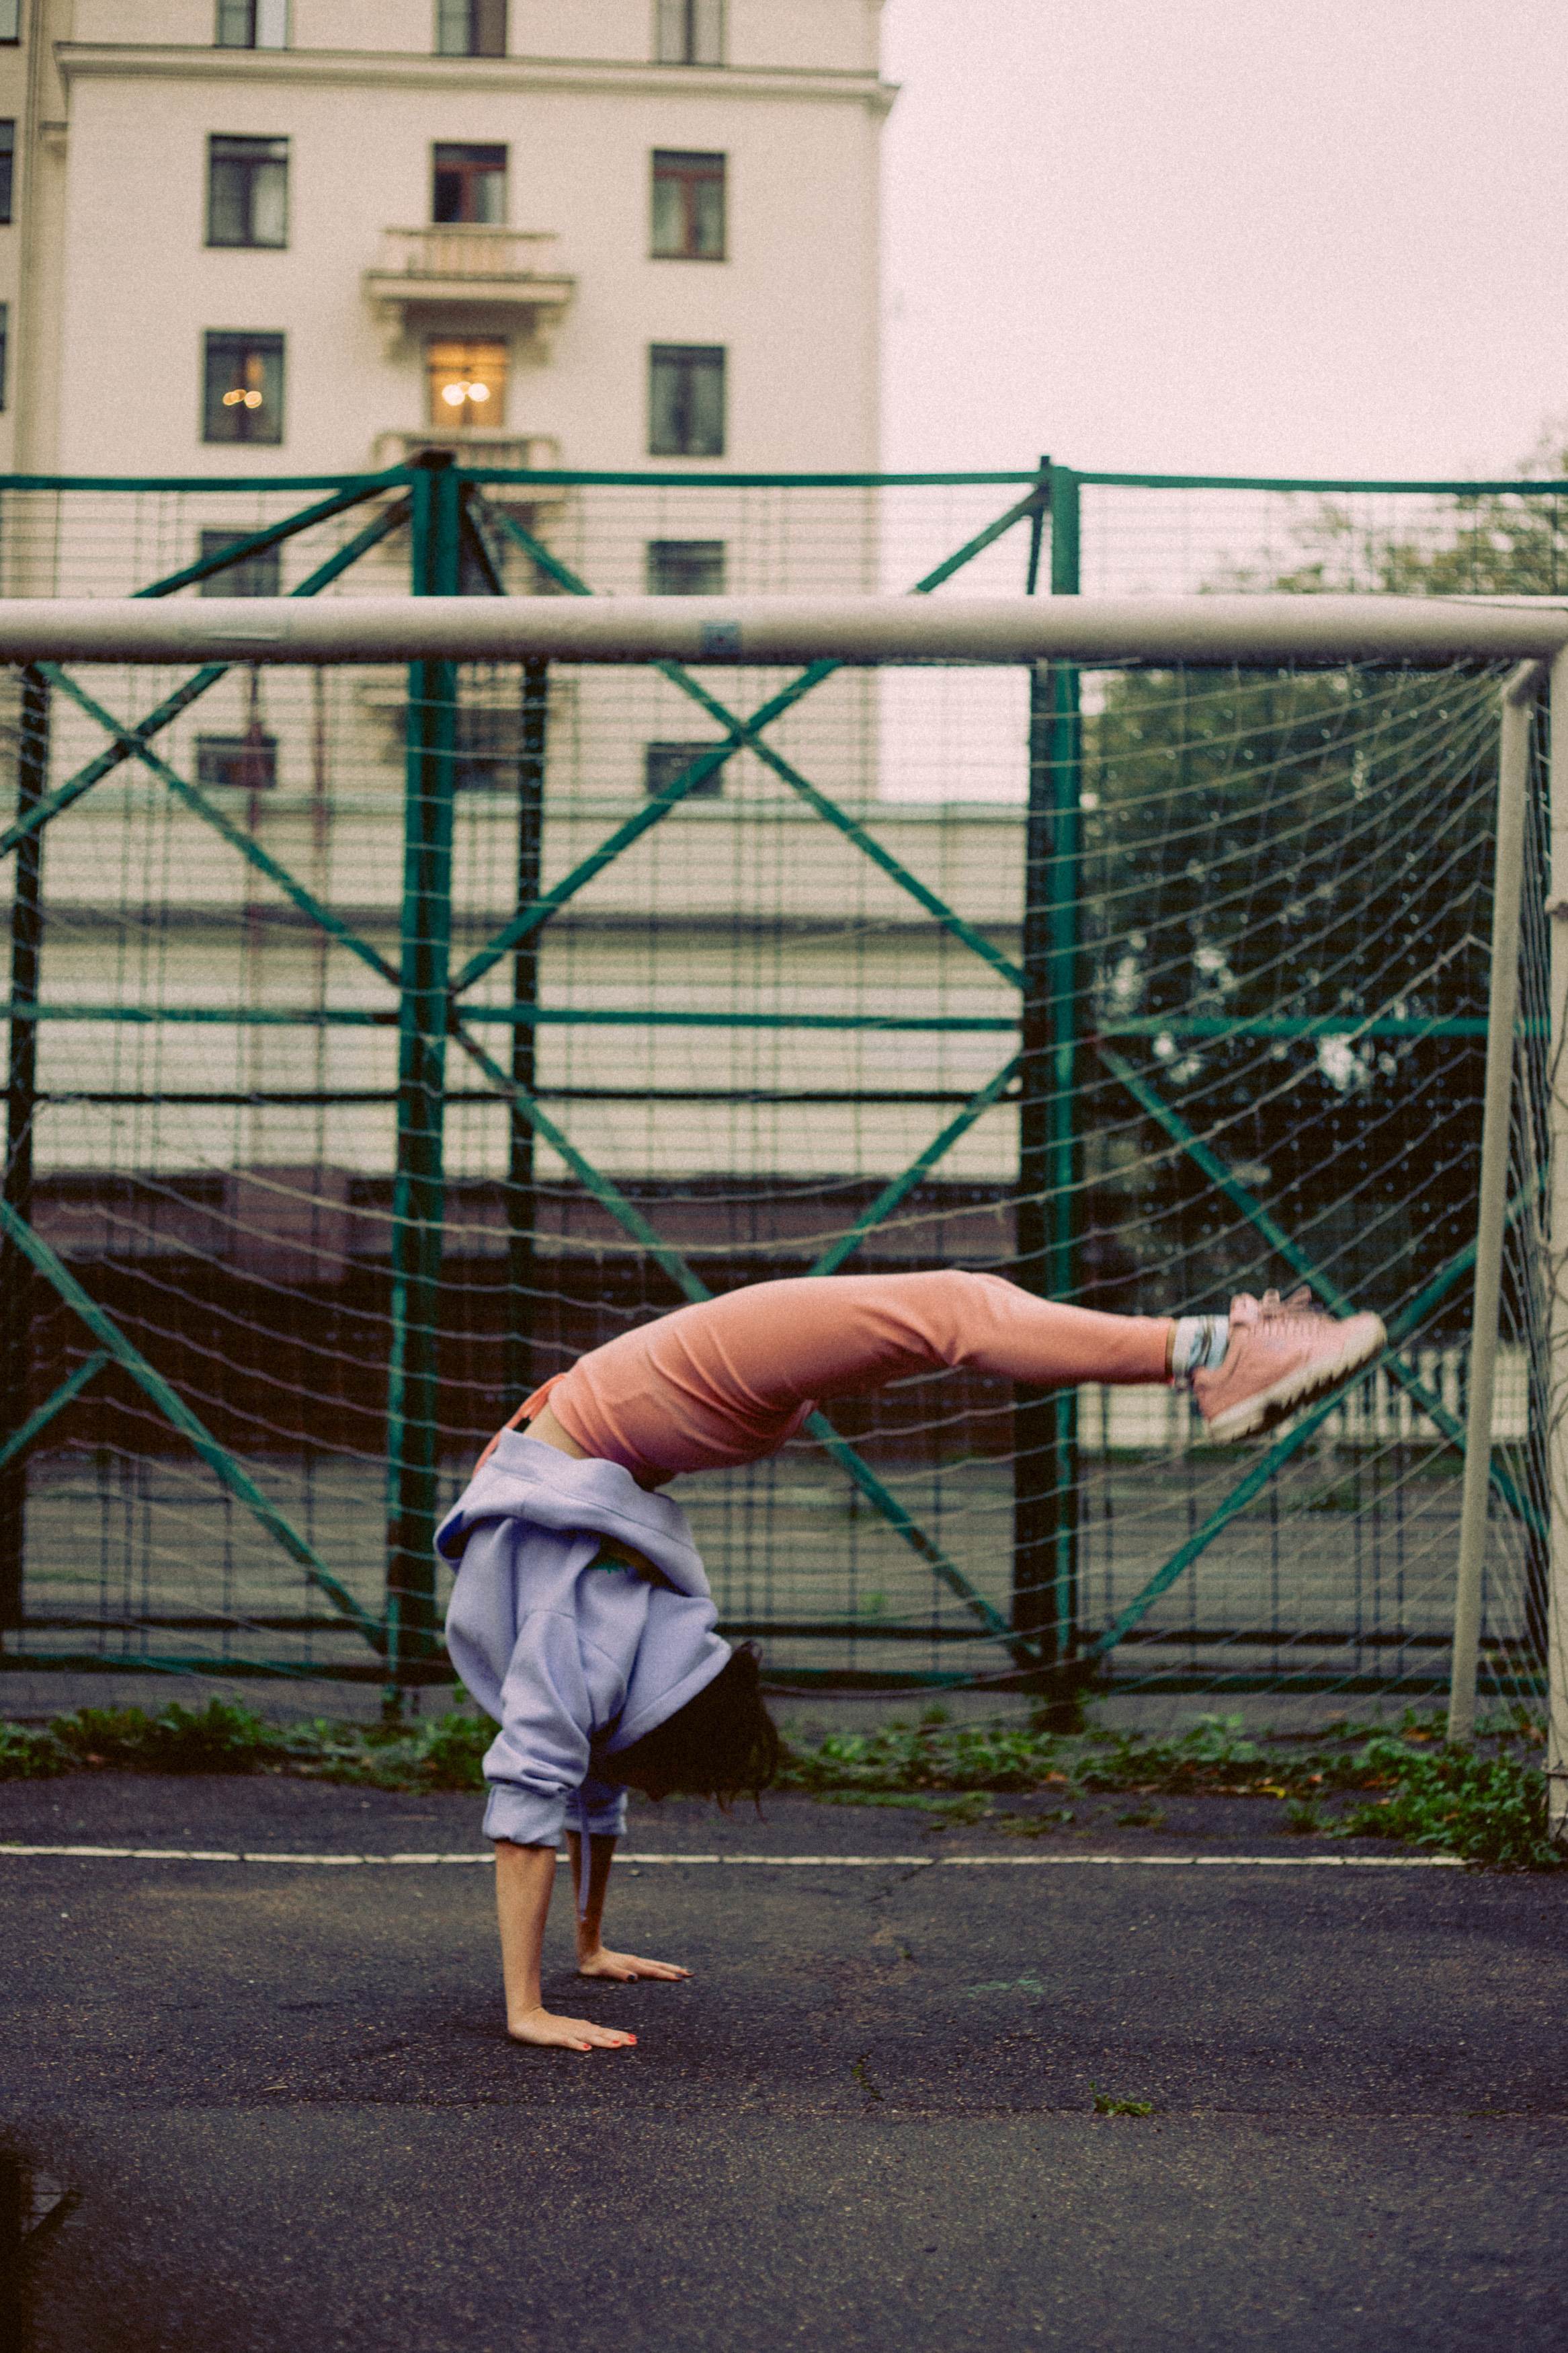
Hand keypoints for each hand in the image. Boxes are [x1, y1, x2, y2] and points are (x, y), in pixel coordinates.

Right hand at [507, 2004, 637, 2053]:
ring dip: (603, 2041)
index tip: (633, 2039)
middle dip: (617, 2037)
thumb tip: (599, 2037)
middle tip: (633, 2042)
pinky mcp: (554, 2037)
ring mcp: (566, 2032)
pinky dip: (577, 2044)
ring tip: (617, 2045)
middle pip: (600, 2033)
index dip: (618, 2035)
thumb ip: (582, 2034)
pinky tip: (587, 2049)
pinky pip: (567, 2041)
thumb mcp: (568, 2031)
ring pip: (588, 2037)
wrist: (526, 2017)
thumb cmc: (548, 2026)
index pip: (603, 2031)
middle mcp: (577, 2028)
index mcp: (581, 2027)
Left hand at [576, 1945, 690, 1982]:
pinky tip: (661, 1970)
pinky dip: (659, 1968)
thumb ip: (619, 1974)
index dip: (666, 1976)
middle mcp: (636, 1962)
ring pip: (656, 1964)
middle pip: (659, 1966)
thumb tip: (634, 1979)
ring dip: (669, 1968)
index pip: (653, 1971)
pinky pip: (649, 1965)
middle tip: (690, 1973)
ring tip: (682, 1971)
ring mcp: (634, 1961)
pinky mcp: (630, 1962)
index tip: (681, 1979)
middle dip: (674, 1970)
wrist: (588, 1952)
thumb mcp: (605, 1971)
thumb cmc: (595, 1965)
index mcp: (633, 1965)